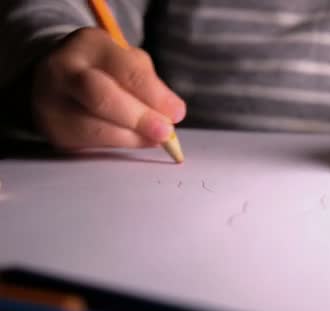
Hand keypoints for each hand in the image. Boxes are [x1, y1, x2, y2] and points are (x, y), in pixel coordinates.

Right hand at [31, 28, 185, 149]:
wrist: (59, 79)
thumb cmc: (105, 69)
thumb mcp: (128, 62)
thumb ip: (150, 85)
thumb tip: (172, 114)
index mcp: (90, 45)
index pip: (126, 70)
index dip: (155, 95)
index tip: (177, 113)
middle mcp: (63, 70)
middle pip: (102, 97)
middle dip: (139, 118)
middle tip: (165, 132)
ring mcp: (51, 102)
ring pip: (94, 127)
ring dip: (132, 137)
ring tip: (154, 138)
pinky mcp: (54, 130)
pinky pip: (90, 144)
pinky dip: (118, 144)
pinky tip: (133, 140)